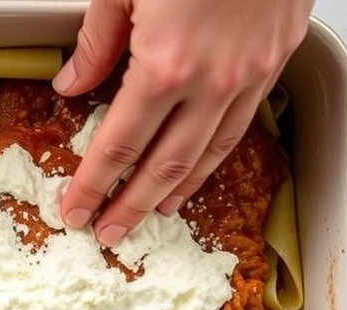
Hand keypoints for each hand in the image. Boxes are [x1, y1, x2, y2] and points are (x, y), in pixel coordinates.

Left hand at [54, 0, 312, 245]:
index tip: (74, 209)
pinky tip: (199, 170)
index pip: (118, 145)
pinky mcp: (274, 61)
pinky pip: (241, 126)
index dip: (94, 184)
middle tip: (107, 232)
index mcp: (165, 65)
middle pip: (162, 165)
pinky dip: (215, 157)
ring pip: (207, 155)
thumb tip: (72, 85)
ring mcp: (248, 75)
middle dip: (129, 205)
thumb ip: (96, 41)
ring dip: (175, 191)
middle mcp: (211, 82)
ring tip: (151, 214)